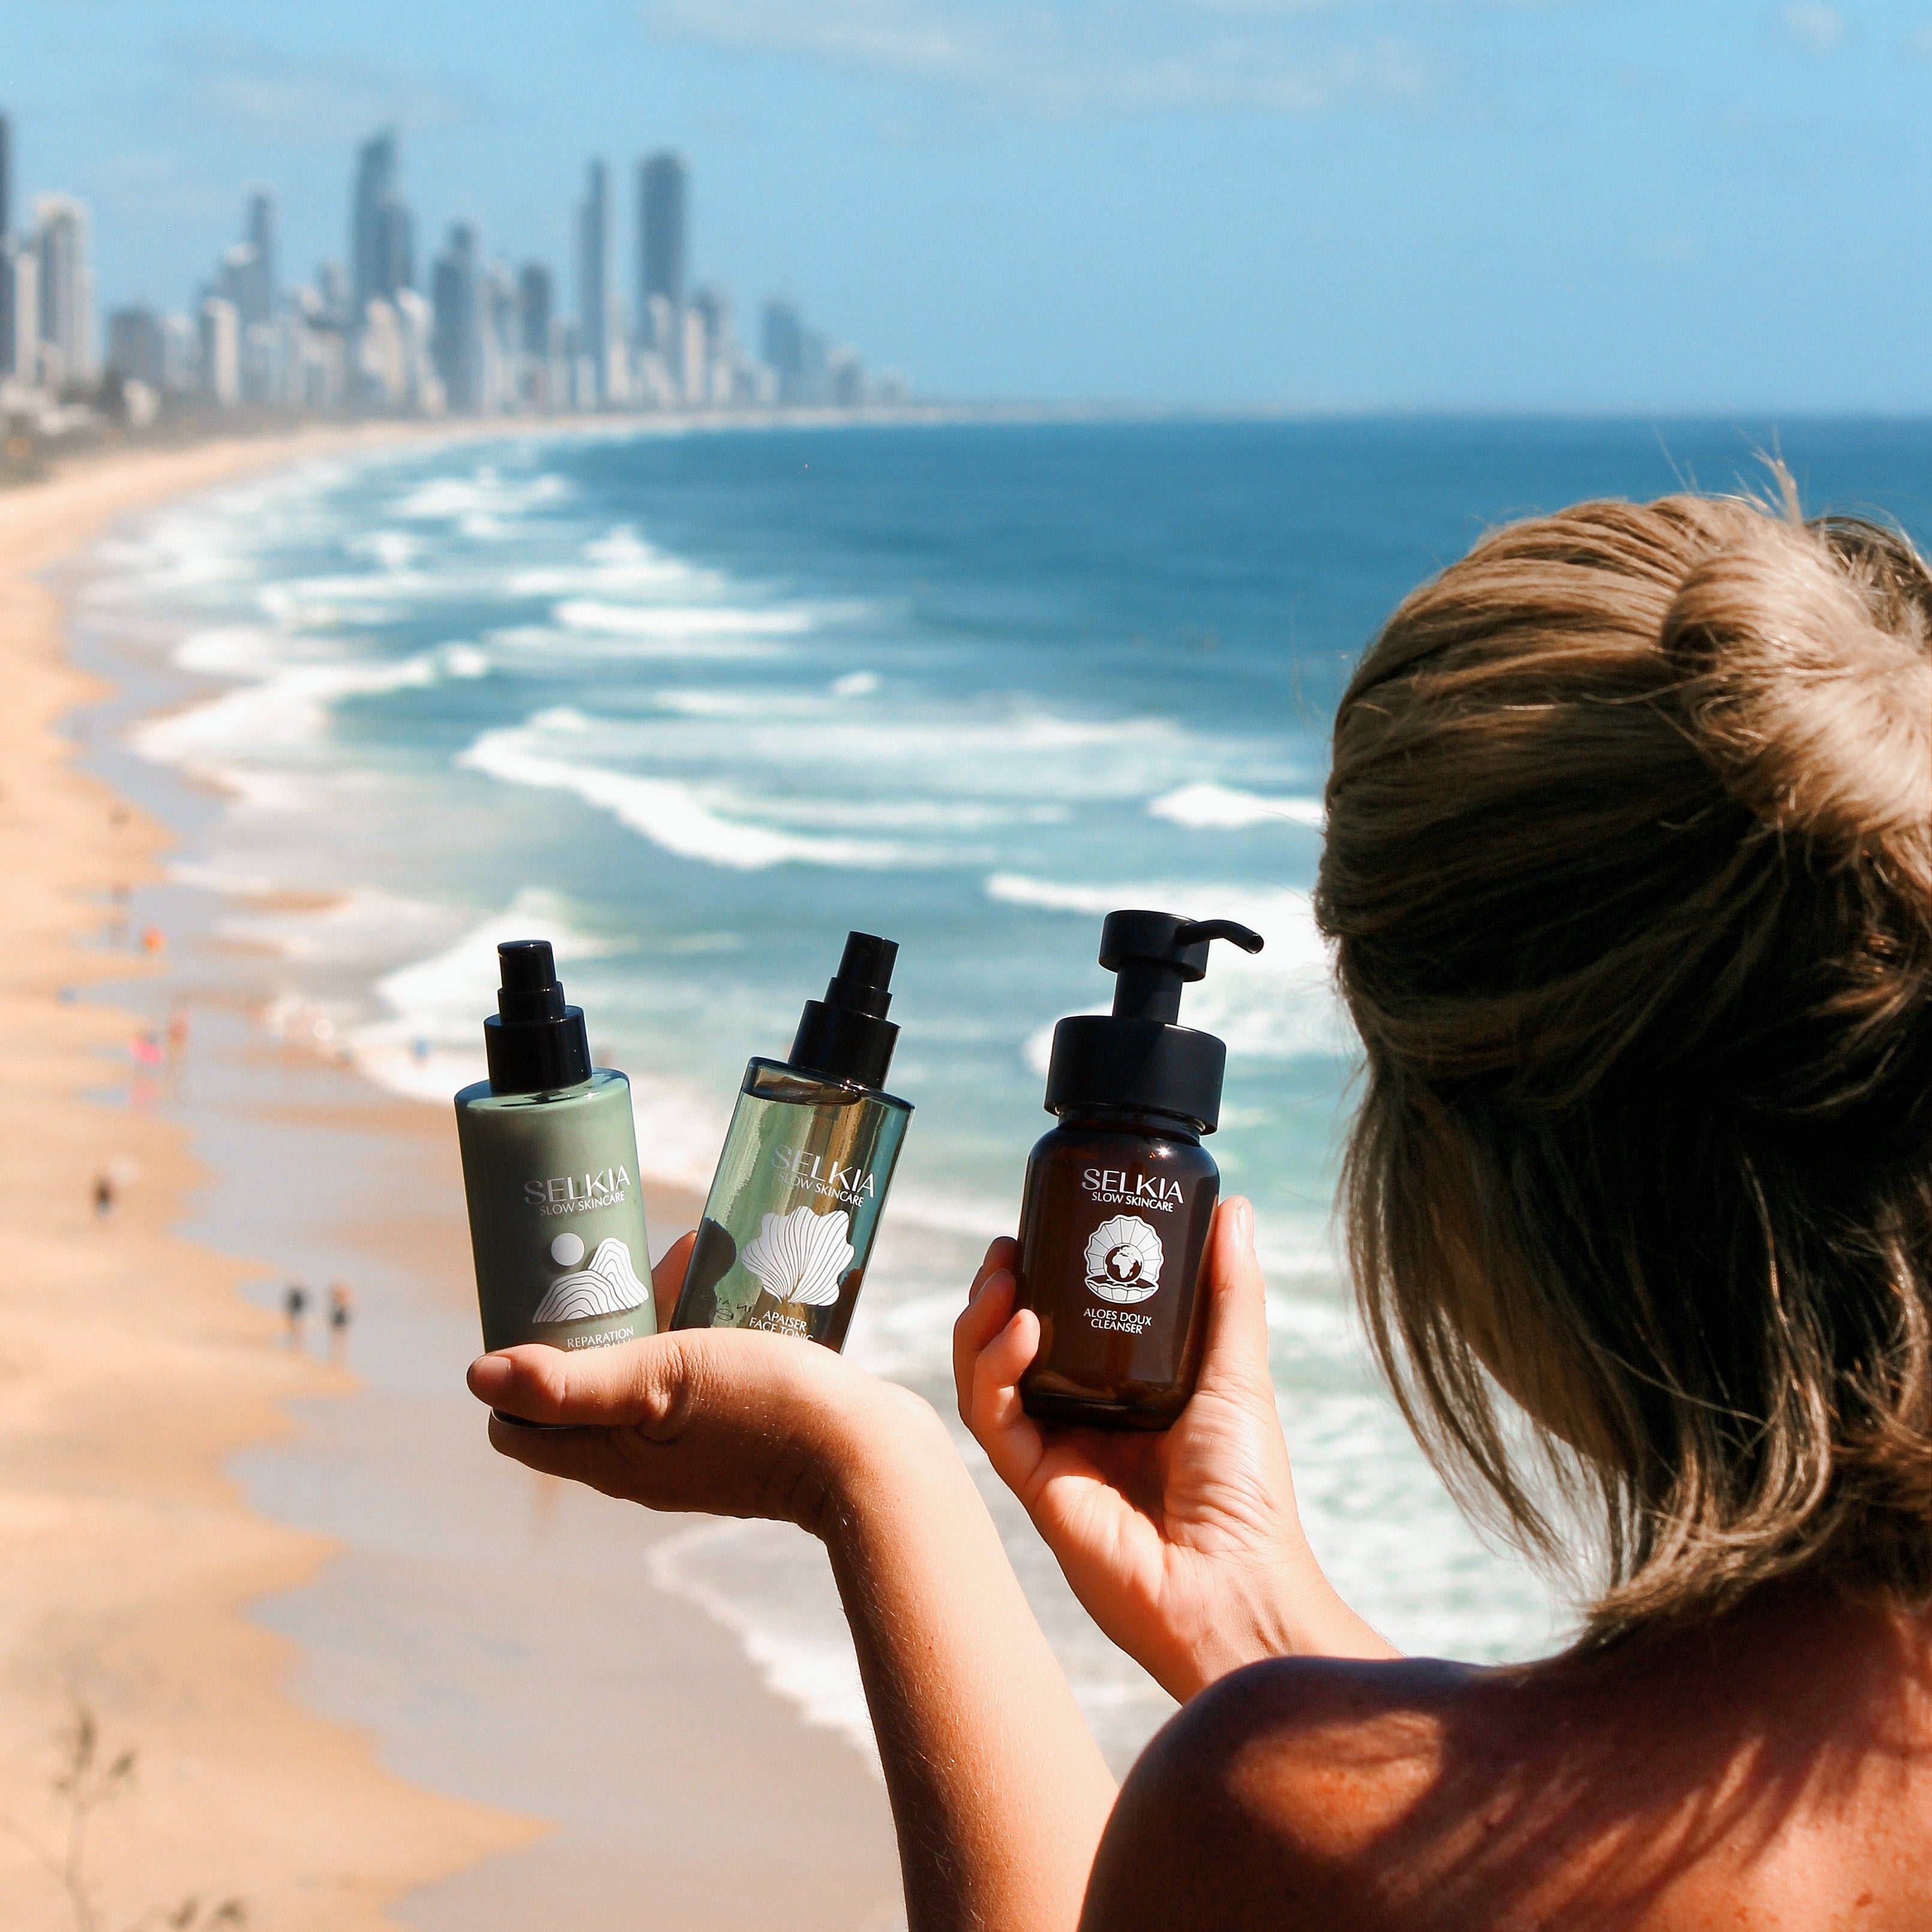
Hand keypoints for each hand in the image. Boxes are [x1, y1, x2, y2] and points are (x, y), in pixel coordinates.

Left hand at [469, 1231, 941, 1534]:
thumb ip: (572, 1382)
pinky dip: (691, 1340)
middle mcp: (641, 1466)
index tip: (543, 1303)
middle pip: (579, 1396)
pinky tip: (726, 1296)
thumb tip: (478, 1377)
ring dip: (645, 1325)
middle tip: (615, 1265)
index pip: (521, 1424)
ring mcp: (691, 1456)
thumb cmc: (766, 1409)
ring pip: (639, 1384)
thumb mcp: (662, 1378)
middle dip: (586, 1329)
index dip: (518, 1366)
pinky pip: (691, 1386)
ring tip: (680, 1263)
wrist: (871, 1454)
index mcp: (609, 1458)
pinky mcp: (738, 1440)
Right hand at [955, 1198, 1393, 1701]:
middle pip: (1013, 1343)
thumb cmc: (1248, 1494)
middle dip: (999, 1290)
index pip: (1067, 1322)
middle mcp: (1083, 1419)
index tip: (1047, 1227)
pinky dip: (994, 1369)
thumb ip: (1230, 1292)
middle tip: (1006, 1247)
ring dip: (981, 1322)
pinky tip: (1022, 1329)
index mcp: (1128, 1394)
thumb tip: (1233, 1205)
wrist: (1234, 1589)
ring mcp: (1054, 1452)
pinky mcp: (1033, 1484)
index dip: (1046, 1274)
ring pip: (986, 1376)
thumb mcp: (1239, 1372)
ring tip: (1001, 1276)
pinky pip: (992, 1418)